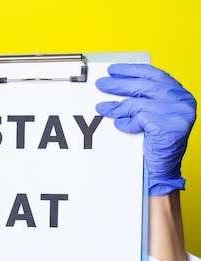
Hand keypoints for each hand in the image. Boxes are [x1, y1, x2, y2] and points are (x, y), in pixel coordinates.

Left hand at [95, 63, 195, 195]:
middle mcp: (182, 101)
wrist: (164, 167)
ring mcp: (178, 114)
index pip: (154, 74)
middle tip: (101, 84)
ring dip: (117, 106)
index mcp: (179, 93)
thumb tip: (117, 86)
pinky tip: (121, 125)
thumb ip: (144, 99)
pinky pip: (140, 119)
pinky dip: (126, 123)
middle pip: (144, 87)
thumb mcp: (153, 114)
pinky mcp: (169, 127)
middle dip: (119, 85)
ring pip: (139, 103)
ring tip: (103, 107)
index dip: (132, 70)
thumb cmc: (157, 140)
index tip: (114, 69)